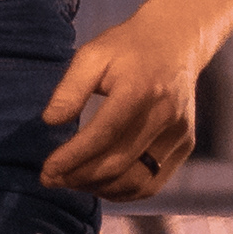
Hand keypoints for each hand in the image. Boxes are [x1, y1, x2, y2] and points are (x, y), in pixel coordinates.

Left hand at [41, 7, 206, 195]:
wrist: (175, 42)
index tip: (47, 170)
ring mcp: (179, 132)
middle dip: (80, 177)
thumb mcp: (93, 54)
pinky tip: (98, 183)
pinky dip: (122, 191)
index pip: (104, 135)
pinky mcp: (185, 144)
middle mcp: (165, 114)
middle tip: (51, 179)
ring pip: (137, 181)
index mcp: (140, 88)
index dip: (73, 158)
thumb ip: (71, 88)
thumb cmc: (127, 48)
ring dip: (99, 188)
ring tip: (72, 181)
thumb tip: (50, 121)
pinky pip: (152, 183)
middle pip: (119, 163)